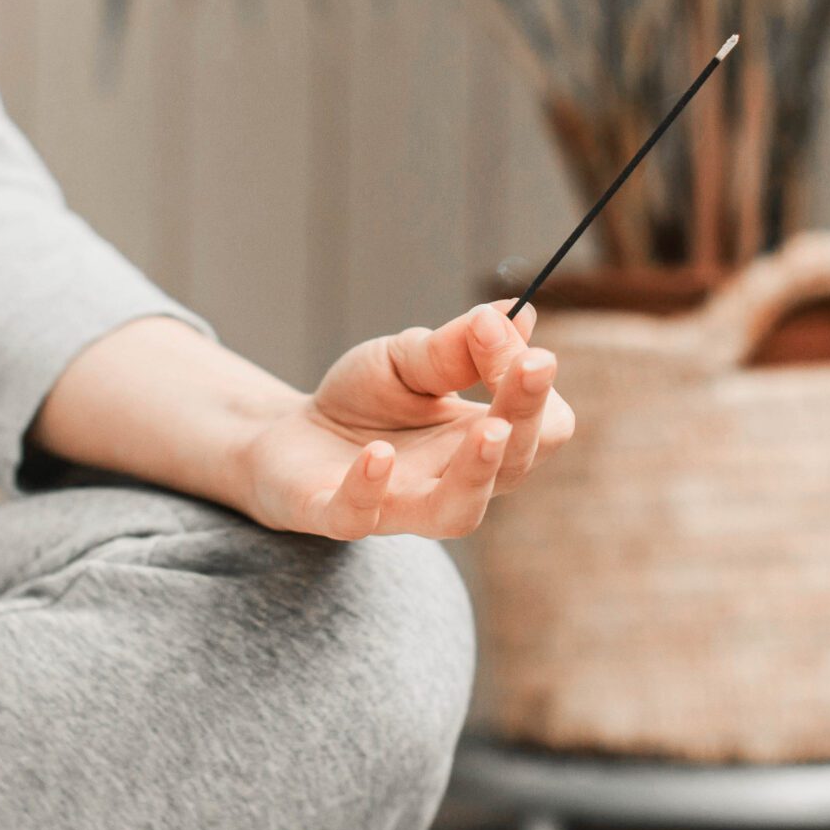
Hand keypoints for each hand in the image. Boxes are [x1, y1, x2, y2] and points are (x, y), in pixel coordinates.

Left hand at [237, 302, 577, 539]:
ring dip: (477, 474)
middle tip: (529, 366)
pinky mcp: (336, 513)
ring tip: (489, 429)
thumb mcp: (408, 360)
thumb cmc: (364, 402)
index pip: (542, 426)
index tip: (504, 328)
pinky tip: (378, 453)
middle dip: (526, 415)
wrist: (287, 435)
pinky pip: (358, 517)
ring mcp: (396, 505)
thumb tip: (516, 312)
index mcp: (480, 440)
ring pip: (456, 513)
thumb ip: (456, 347)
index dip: (534, 385)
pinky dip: (370, 488)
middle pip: (514, 467)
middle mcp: (452, 481)